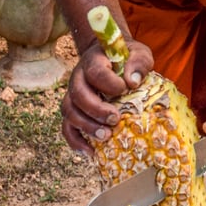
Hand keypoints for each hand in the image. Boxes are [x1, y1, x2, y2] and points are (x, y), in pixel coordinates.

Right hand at [60, 37, 153, 152]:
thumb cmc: (126, 58)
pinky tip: (90, 152)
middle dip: (96, 110)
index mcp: (93, 61)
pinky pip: (67, 127)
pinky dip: (75, 141)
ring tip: (106, 137)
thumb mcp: (138, 53)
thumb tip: (132, 81)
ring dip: (86, 126)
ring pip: (69, 112)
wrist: (108, 57)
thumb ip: (139, 63)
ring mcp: (73, 94)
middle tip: (115, 119)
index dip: (109, 83)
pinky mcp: (74, 110)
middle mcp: (78, 77)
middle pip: (78, 94)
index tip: (125, 89)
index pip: (95, 72)